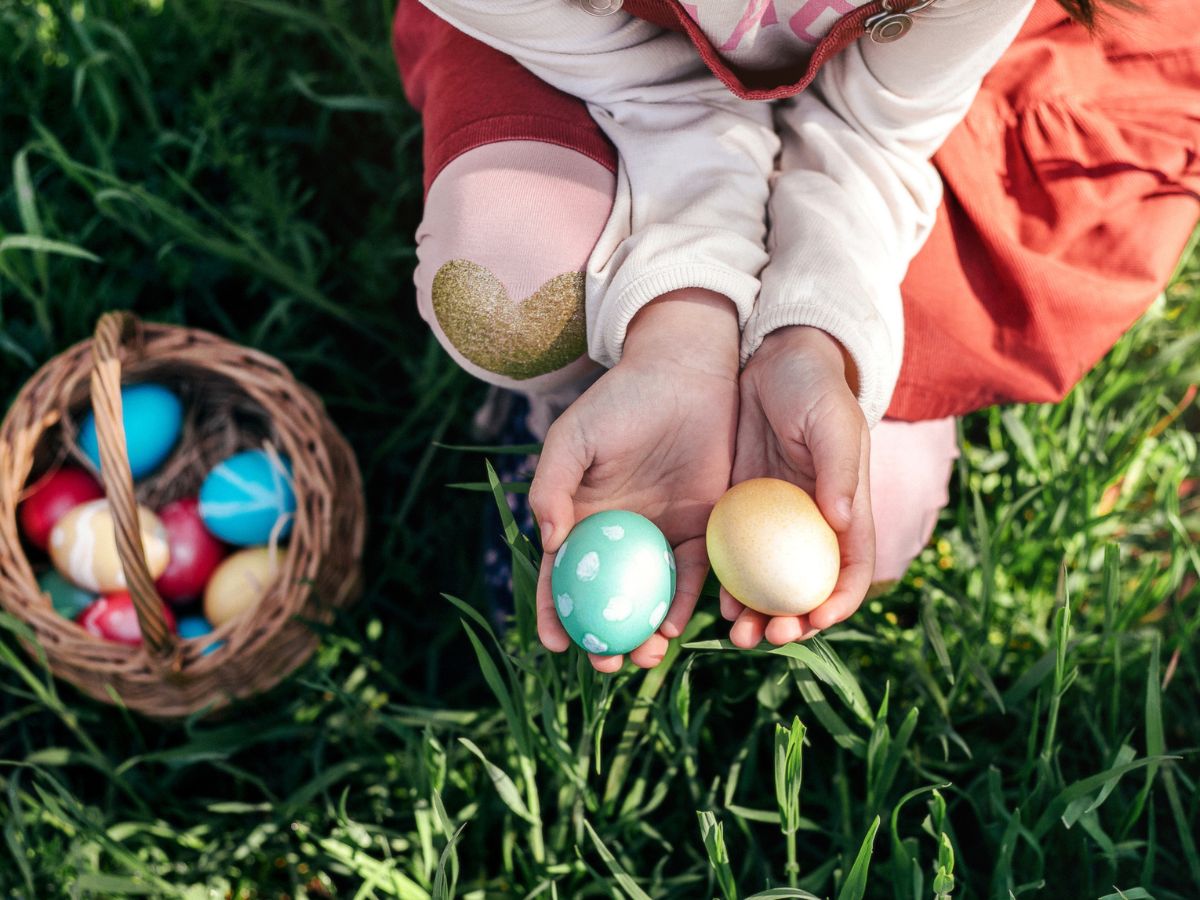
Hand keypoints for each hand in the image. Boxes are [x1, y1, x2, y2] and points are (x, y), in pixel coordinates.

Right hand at [529, 289, 738, 671]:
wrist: (686, 373)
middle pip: (606, 600)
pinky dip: (683, 603)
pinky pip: (692, 576)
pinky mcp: (702, 529)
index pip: (561, 577)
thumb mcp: (574, 438)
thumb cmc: (621, 401)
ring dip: (644, 633)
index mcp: (581, 518)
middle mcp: (619, 536)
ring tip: (646, 654)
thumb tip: (549, 542)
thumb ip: (552, 486)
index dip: (554, 613)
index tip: (554, 644)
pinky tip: (677, 623)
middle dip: (604, 639)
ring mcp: (660, 536)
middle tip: (608, 662)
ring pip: (649, 599)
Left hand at [723, 326, 874, 646]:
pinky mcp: (738, 512)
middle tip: (765, 637)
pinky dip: (728, 586)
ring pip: (767, 585)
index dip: (839, 603)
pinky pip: (734, 560)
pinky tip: (711, 604)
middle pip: (806, 590)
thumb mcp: (831, 423)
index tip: (815, 621)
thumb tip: (841, 522)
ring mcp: (772, 523)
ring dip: (756, 616)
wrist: (769, 360)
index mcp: (846, 512)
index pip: (851, 571)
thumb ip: (838, 470)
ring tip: (736, 635)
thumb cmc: (813, 389)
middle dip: (791, 621)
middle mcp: (810, 526)